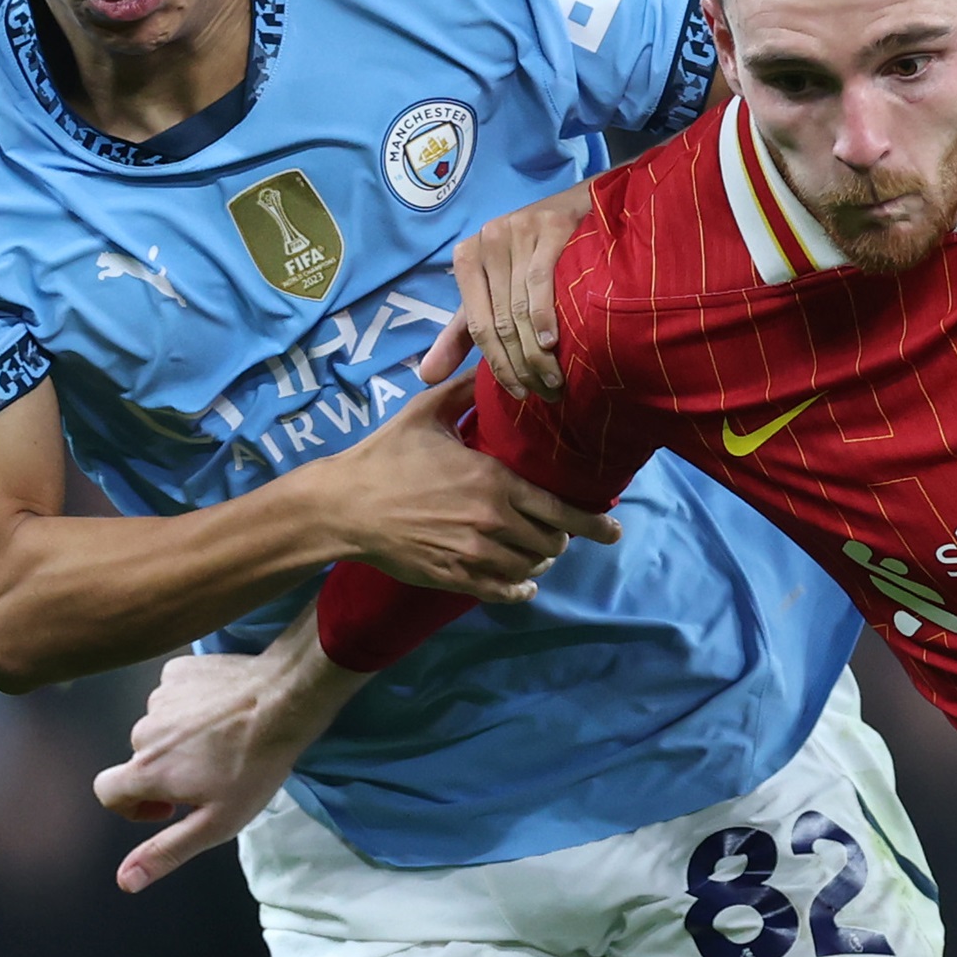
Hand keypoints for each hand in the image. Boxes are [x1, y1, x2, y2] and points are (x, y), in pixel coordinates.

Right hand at [94, 635, 362, 892]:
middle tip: (215, 772)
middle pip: (141, 760)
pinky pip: (175, 694)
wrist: (286, 698)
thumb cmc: (255, 767)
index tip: (169, 807)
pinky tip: (225, 711)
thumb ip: (167, 851)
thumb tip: (124, 881)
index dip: (131, 807)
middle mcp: (143, 731)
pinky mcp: (178, 669)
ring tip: (226, 740)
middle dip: (168, 771)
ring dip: (183, 738)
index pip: (106, 792)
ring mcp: (159, 695)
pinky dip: (192, 706)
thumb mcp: (216, 823)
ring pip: (161, 727)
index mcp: (146, 770)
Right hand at [315, 360, 612, 597]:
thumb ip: (466, 392)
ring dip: (540, 561)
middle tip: (558, 532)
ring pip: (531, 566)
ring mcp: (474, 554)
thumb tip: (491, 365)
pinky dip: (520, 589)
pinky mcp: (455, 577)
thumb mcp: (426, 413)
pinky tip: (524, 584)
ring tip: (538, 553)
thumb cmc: (385, 456)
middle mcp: (492, 521)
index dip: (594, 524)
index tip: (613, 530)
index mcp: (495, 482)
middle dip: (561, 538)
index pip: (562, 510)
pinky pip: (504, 591)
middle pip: (552, 542)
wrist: (343, 506)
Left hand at [420, 182, 591, 397]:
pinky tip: (553, 342)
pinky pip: (542, 280)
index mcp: (467, 257)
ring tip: (554, 380)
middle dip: (521, 364)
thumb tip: (425, 377)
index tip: (518, 393)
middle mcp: (488, 240)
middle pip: (500, 319)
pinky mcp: (550, 227)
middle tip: (543, 392)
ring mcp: (519, 231)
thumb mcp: (491, 295)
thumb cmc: (530, 258)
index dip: (497, 364)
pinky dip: (545, 316)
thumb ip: (460, 335)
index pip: (477, 325)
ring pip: (521, 306)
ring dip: (537, 351)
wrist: (577, 210)